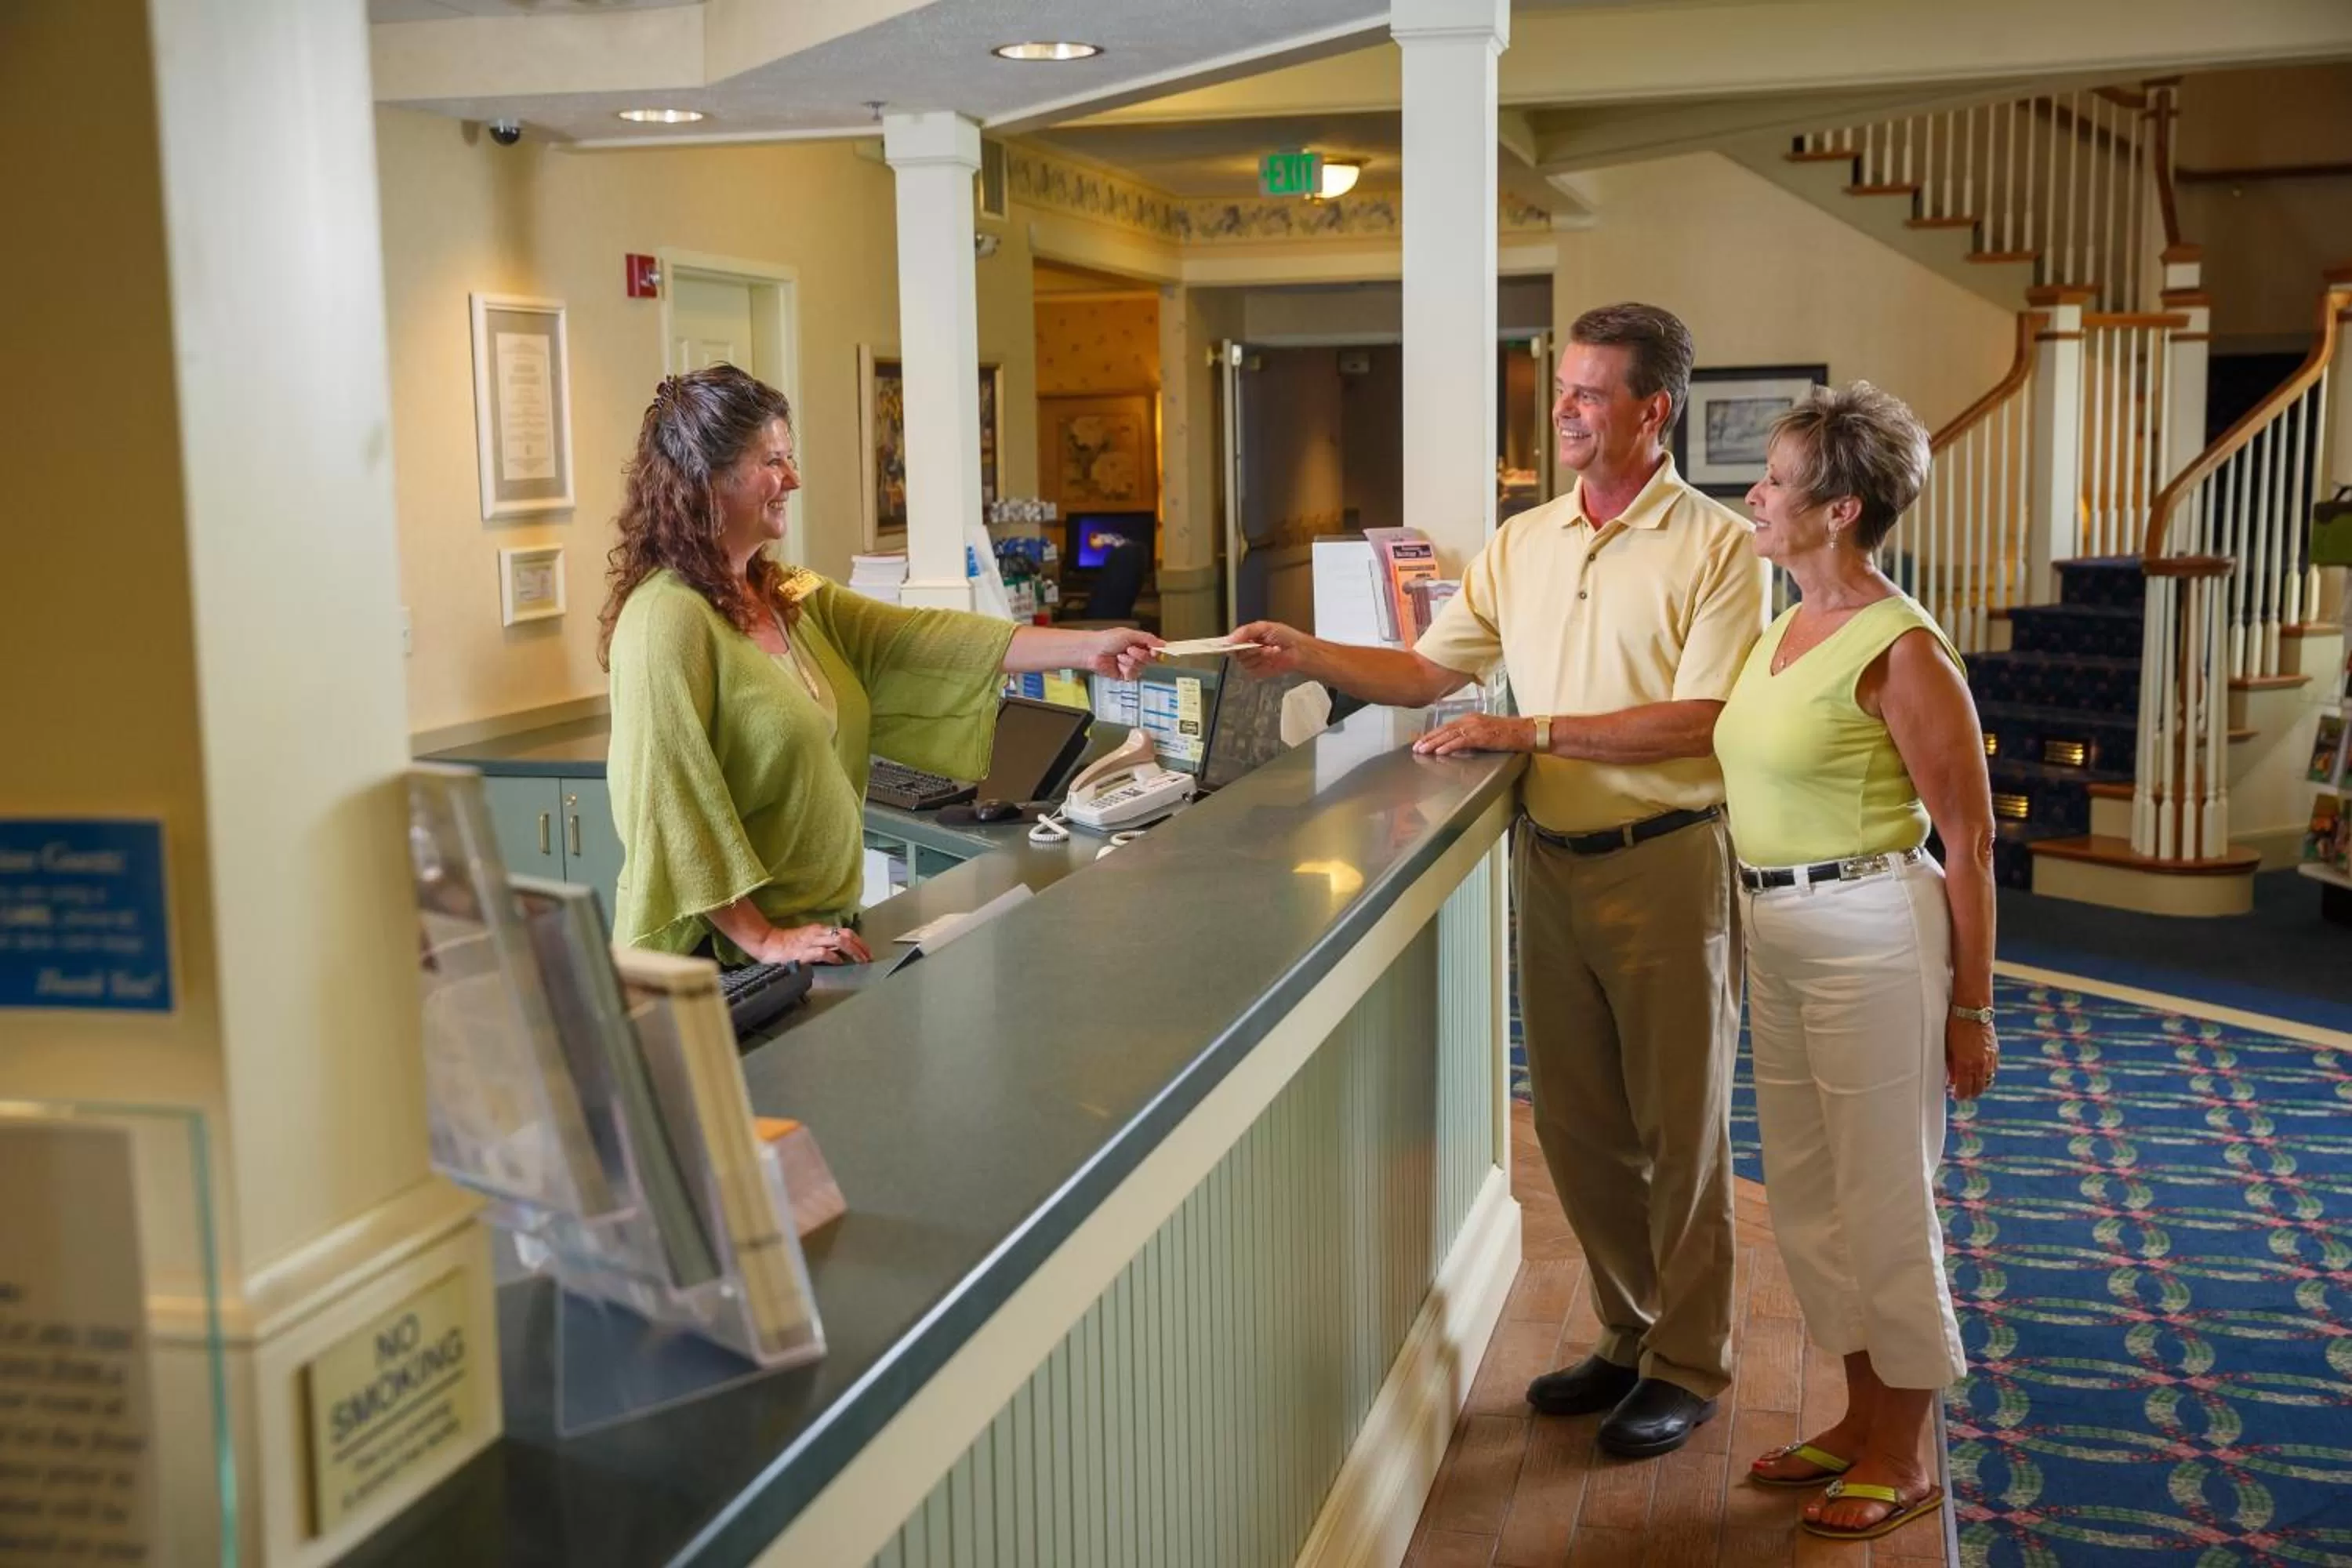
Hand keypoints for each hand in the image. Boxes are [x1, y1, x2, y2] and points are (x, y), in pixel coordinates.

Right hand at [759, 923, 872, 966]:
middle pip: (846, 935)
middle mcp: (818, 933)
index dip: (860, 941)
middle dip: (860, 946)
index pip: (846, 932)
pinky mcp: (803, 952)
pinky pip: (822, 952)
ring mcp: (811, 942)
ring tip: (860, 960)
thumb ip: (825, 944)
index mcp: (820, 930)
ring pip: (838, 941)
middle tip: (868, 958)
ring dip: (852, 951)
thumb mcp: (810, 940)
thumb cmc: (789, 943)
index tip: (868, 952)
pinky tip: (840, 962)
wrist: (768, 943)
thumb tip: (842, 951)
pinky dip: (834, 957)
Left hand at [1085, 627, 1161, 680]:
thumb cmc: (1106, 639)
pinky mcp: (1125, 675)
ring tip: (1119, 656)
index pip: (1155, 649)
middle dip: (1139, 654)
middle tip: (1129, 649)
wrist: (1093, 651)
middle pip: (1150, 659)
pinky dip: (1124, 669)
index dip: (1157, 651)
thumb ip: (1148, 639)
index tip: (1156, 651)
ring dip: (1129, 660)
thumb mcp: (1130, 634)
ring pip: (1140, 667)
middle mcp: (1137, 655)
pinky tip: (1117, 664)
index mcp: (1139, 643)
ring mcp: (1131, 665)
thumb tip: (1162, 643)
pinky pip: (1132, 675)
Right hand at [1230, 621, 1308, 676]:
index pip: (1230, 641)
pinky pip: (1251, 669)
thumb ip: (1245, 631)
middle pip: (1235, 652)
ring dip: (1258, 654)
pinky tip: (1271, 656)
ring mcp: (1251, 661)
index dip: (1227, 643)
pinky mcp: (1256, 672)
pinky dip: (1262, 662)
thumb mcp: (1264, 627)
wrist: (1299, 650)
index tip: (1228, 643)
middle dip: (1248, 647)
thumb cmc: (1286, 636)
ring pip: (1243, 660)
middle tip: (1259, 643)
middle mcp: (1247, 649)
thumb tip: (1230, 639)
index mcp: (1247, 637)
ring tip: (1270, 648)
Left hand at [1412, 713, 1534, 756]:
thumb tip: (1457, 744)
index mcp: (1471, 718)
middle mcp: (1470, 719)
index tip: (1422, 741)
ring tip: (1422, 750)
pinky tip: (1439, 751)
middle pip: (1444, 729)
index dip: (1433, 734)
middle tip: (1416, 747)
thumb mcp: (1486, 732)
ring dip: (1434, 743)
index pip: (1447, 726)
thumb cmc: (1510, 733)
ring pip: (1449, 735)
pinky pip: (1460, 741)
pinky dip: (1448, 746)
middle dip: (1428, 739)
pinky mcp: (1481, 735)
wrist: (1526, 731)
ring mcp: (1475, 726)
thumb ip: (1471, 737)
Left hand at [1946, 1013, 1997, 1099]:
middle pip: (1977, 1089)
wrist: (1972, 1011)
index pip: (1964, 1089)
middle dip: (1969, 1094)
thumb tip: (1951, 1080)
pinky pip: (1992, 1071)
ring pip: (1987, 1082)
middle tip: (1962, 1094)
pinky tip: (1979, 1075)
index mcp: (1964, 1064)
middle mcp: (1979, 1064)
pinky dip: (1986, 1076)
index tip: (1955, 1096)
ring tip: (1971, 1087)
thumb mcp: (1948, 1047)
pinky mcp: (1995, 1053)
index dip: (1959, 1096)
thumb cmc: (1955, 1027)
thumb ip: (1951, 1066)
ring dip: (1979, 1087)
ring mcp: (1989, 1059)